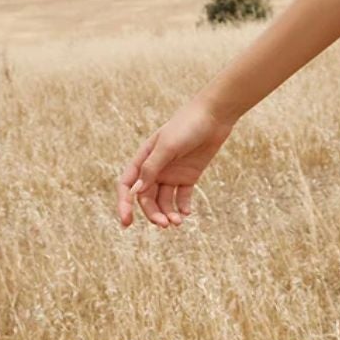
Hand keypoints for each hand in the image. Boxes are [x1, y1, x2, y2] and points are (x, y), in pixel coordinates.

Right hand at [116, 97, 234, 229]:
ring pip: (164, 201)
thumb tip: (136, 191)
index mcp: (143, 159)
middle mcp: (155, 169)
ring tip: (177, 222)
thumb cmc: (186, 126)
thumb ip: (152, 168)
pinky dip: (182, 207)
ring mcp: (172, 173)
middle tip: (164, 224)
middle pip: (147, 198)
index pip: (128, 186)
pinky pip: (182, 197)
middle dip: (153, 213)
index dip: (124, 204)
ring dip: (168, 213)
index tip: (126, 222)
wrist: (214, 116)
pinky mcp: (189, 176)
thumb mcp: (167, 146)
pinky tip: (186, 213)